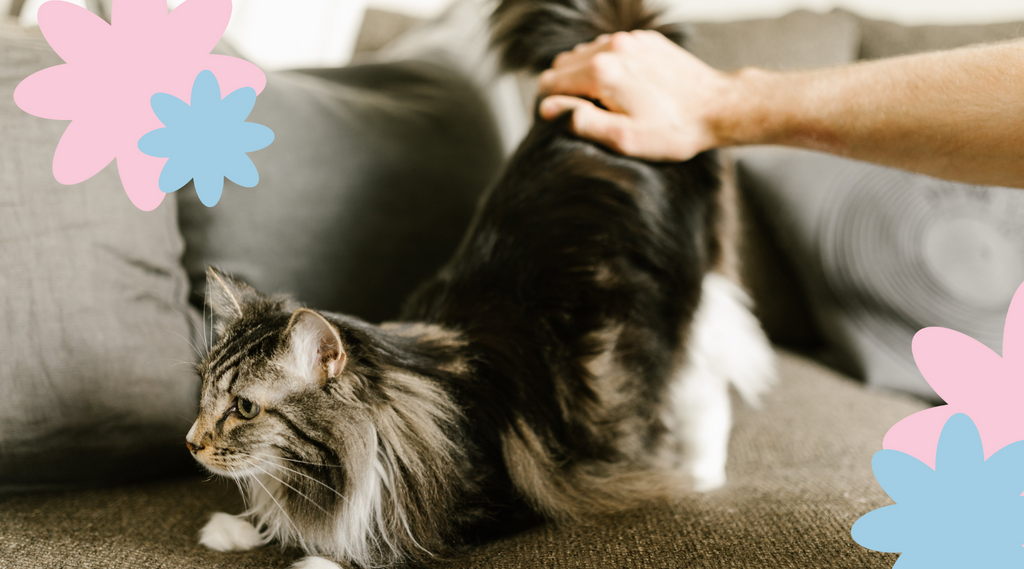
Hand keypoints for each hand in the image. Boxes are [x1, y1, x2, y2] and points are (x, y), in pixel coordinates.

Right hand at [538, 30, 734, 160]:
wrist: (718, 107)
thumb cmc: (672, 129)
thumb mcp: (623, 138)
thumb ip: (581, 122)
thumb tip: (548, 108)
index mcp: (601, 71)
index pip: (549, 82)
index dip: (551, 105)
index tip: (567, 121)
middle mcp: (612, 47)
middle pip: (563, 65)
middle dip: (567, 89)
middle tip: (589, 115)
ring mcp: (630, 40)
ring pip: (585, 54)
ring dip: (586, 76)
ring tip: (609, 103)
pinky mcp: (645, 40)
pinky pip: (611, 49)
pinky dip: (610, 66)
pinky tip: (629, 88)